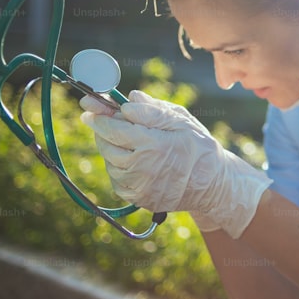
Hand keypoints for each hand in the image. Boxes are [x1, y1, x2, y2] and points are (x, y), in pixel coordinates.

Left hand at [79, 91, 271, 238]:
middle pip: (106, 144)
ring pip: (109, 161)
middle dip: (102, 129)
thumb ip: (153, 110)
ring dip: (111, 147)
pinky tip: (133, 158)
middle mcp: (141, 168)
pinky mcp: (137, 198)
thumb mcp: (181, 121)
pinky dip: (118, 165)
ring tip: (128, 140)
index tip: (87, 105)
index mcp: (152, 145)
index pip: (113, 128)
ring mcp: (137, 186)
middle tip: (103, 118)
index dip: (98, 115)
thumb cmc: (198, 148)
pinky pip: (116, 178)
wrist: (212, 185)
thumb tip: (129, 99)